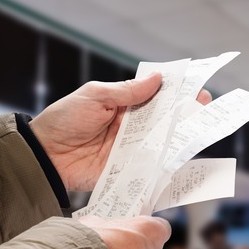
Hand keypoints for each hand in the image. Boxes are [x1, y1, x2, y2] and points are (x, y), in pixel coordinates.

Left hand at [30, 74, 211, 191]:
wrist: (44, 155)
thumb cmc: (64, 119)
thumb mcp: (95, 97)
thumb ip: (127, 92)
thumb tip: (158, 79)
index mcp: (123, 104)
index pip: (155, 96)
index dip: (176, 92)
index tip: (196, 88)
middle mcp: (130, 126)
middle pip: (163, 120)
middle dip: (185, 114)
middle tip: (204, 109)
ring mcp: (130, 149)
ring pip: (161, 142)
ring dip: (179, 138)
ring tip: (199, 131)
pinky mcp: (126, 169)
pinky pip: (149, 166)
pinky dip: (164, 164)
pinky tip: (180, 159)